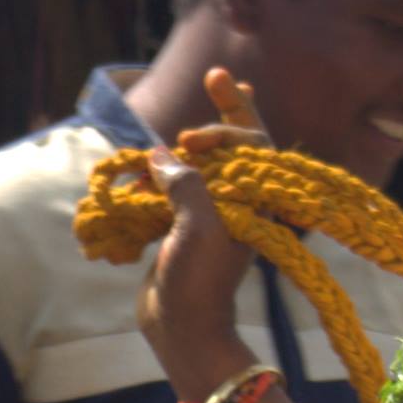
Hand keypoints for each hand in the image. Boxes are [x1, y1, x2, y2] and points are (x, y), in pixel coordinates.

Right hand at [133, 65, 270, 387]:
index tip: (195, 135)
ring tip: (168, 134)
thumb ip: (186, 184)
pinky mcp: (184, 226)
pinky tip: (146, 164)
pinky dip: (159, 174)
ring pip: (202, 163)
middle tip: (217, 75)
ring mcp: (212, 213)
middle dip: (224, 112)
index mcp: (255, 201)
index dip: (232, 124)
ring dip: (182, 146)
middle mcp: (239, 201)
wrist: (181, 327)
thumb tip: (162, 155)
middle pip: (234, 145)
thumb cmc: (200, 280)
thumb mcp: (199, 227)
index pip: (256, 145)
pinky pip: (175, 187)